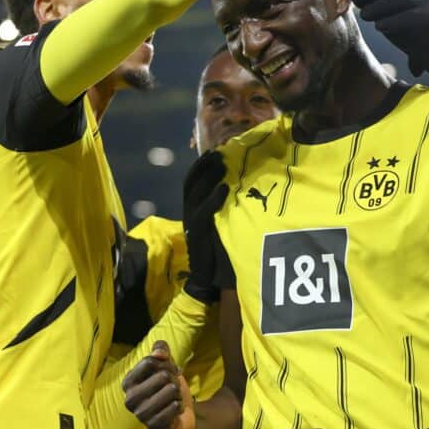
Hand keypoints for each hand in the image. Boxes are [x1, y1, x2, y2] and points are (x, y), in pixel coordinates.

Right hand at [122, 341, 195, 428]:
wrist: (181, 415)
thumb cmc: (169, 387)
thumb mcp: (166, 364)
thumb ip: (161, 350)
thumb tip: (159, 353)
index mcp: (128, 382)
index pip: (150, 361)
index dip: (166, 364)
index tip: (168, 372)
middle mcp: (129, 399)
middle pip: (163, 375)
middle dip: (174, 380)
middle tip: (172, 388)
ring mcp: (140, 414)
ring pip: (171, 390)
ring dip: (177, 394)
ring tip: (173, 399)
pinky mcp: (153, 427)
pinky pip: (175, 407)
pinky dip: (179, 406)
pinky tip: (175, 411)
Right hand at [182, 151, 229, 302]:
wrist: (206, 279)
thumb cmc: (217, 251)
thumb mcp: (219, 223)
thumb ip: (224, 206)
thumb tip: (240, 185)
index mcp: (192, 208)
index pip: (192, 179)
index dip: (201, 164)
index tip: (215, 150)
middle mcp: (188, 212)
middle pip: (192, 181)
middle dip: (205, 165)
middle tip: (220, 152)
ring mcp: (191, 223)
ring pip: (196, 193)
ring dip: (209, 177)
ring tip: (223, 164)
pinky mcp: (197, 234)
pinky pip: (203, 212)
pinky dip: (213, 199)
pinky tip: (225, 189)